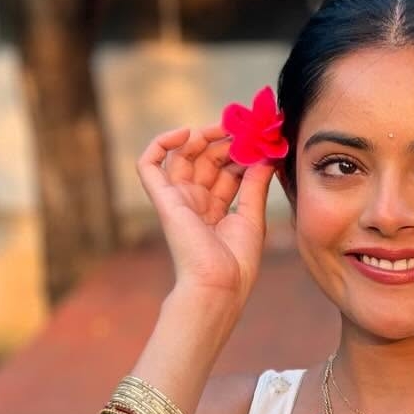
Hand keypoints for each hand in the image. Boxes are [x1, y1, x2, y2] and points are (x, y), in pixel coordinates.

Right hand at [135, 121, 278, 305]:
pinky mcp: (163, 200)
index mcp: (216, 209)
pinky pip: (149, 165)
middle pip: (206, 159)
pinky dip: (160, 144)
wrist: (219, 285)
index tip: (259, 138)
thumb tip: (265, 157)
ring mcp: (178, 199)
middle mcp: (195, 202)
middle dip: (225, 141)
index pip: (227, 170)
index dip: (241, 151)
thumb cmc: (237, 263)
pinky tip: (185, 133)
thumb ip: (255, 184)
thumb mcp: (252, 217)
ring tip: (223, 129)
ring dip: (201, 137)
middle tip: (244, 128)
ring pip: (182, 155)